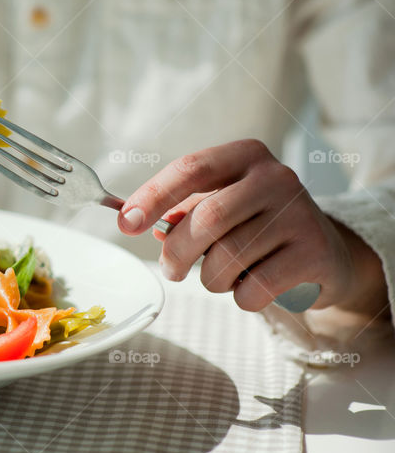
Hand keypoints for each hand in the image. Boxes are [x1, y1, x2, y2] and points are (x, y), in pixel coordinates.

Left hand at [116, 139, 386, 315]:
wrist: (326, 252)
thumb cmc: (256, 225)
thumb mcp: (221, 205)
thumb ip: (182, 210)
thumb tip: (138, 219)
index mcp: (245, 156)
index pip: (190, 169)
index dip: (153, 196)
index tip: (127, 223)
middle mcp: (276, 178)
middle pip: (206, 218)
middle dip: (176, 253)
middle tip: (171, 270)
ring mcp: (300, 214)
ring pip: (227, 258)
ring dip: (211, 278)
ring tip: (221, 275)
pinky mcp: (316, 252)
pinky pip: (255, 287)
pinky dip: (241, 297)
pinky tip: (252, 287)